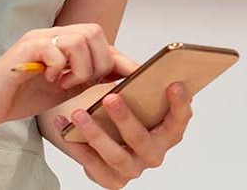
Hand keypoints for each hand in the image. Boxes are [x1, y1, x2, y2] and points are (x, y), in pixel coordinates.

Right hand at [0, 24, 124, 125]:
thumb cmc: (25, 95)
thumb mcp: (66, 88)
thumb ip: (90, 77)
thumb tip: (121, 75)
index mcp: (66, 40)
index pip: (101, 40)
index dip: (119, 57)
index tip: (137, 72)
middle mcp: (54, 33)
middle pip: (94, 32)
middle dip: (97, 62)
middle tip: (82, 81)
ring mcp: (40, 37)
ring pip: (79, 39)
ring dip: (79, 66)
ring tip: (65, 82)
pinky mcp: (26, 47)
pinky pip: (55, 48)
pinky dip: (59, 66)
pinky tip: (50, 79)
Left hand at [51, 82, 192, 188]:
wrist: (115, 141)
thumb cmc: (135, 113)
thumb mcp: (146, 99)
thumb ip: (148, 86)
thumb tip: (143, 68)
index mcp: (170, 133)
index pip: (180, 119)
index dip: (180, 103)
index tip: (173, 84)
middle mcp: (154, 154)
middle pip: (140, 138)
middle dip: (124, 118)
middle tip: (110, 97)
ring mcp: (133, 169)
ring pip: (114, 155)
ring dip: (95, 133)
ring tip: (79, 114)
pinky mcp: (112, 180)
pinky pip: (92, 165)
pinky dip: (76, 145)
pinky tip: (65, 125)